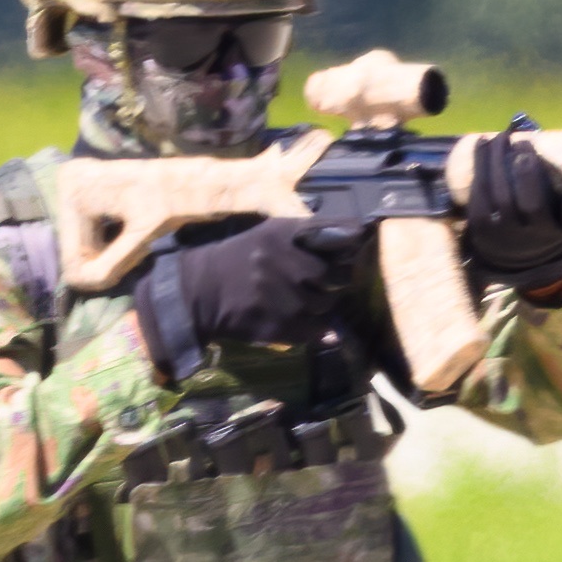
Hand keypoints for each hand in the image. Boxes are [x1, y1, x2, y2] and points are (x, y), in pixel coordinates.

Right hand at [135, 210, 356, 377]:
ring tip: (300, 298)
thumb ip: (309, 231)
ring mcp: (286, 298)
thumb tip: (360, 232)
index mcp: (284, 234)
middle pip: (339, 274)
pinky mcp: (281, 326)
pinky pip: (317, 330)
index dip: (353, 241)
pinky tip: (303, 320)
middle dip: (336, 278)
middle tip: (322, 280)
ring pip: (328, 304)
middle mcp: (288, 263)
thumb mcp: (269, 233)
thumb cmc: (240, 258)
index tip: (358, 243)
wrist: (201, 292)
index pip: (338, 233)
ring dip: (321, 303)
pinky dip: (317, 328)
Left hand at [454, 134, 561, 290]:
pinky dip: (480, 165)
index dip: (552, 193)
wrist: (516, 256)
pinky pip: (477, 192)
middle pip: (521, 201)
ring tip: (499, 137)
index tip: (548, 168)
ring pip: (495, 193)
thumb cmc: (549, 228)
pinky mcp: (478, 225)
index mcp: (548, 234)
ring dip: (495, 160)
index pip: (552, 214)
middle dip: (522, 169)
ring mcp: (498, 232)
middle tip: (520, 141)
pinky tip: (482, 144)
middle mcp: (522, 237)